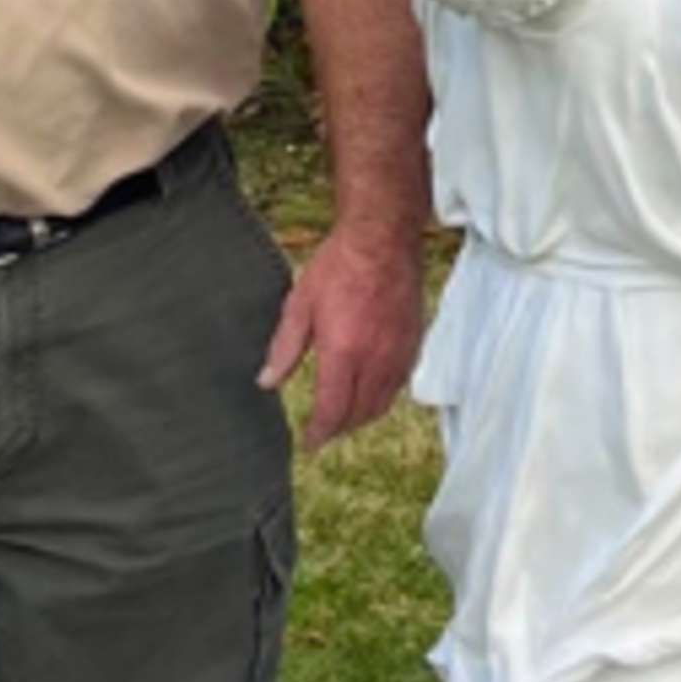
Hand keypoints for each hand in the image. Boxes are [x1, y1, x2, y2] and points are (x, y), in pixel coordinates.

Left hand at [257, 224, 425, 450]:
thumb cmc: (339, 265)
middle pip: (359, 413)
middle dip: (339, 427)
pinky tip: (372, 388)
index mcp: (343, 353)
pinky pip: (400, 383)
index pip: (332, 411)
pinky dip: (383, 396)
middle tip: (324, 430)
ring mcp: (398, 352)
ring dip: (363, 415)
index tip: (310, 443)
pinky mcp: (413, 341)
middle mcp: (375, 359)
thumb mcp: (300, 304)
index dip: (319, 433)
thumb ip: (285, 348)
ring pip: (383, 402)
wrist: (382, 238)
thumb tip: (267, 382)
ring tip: (346, 416)